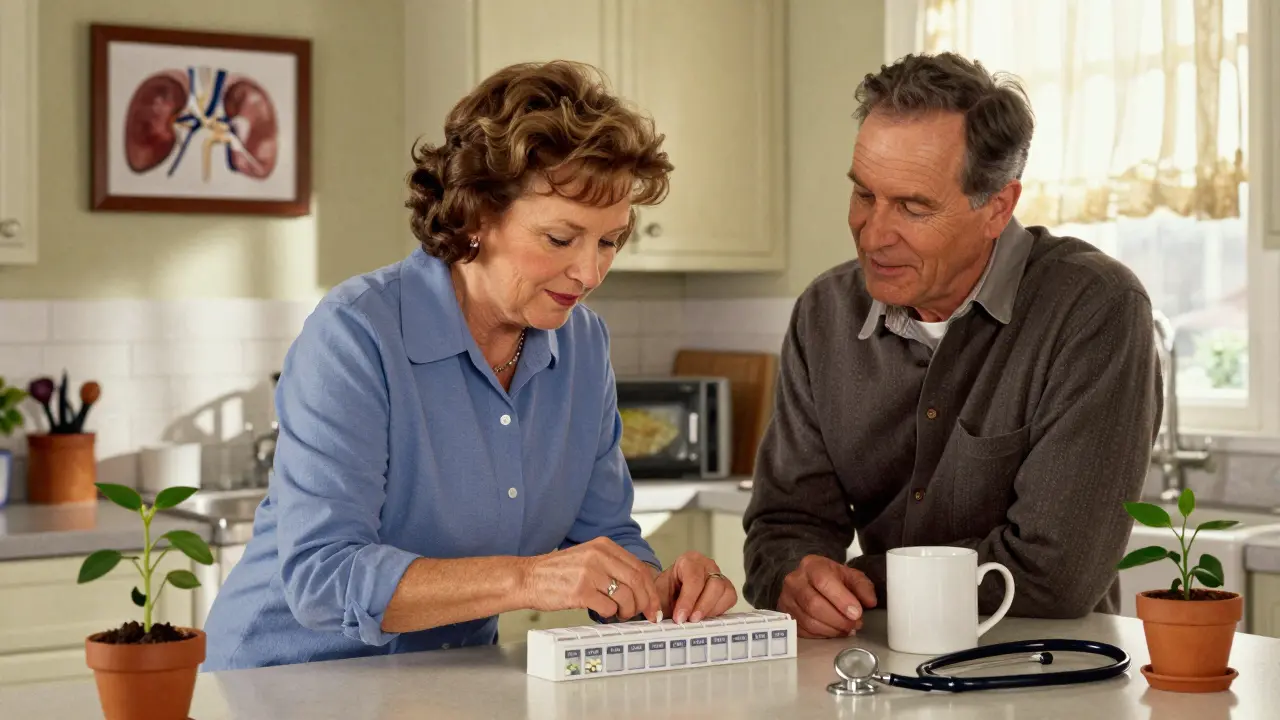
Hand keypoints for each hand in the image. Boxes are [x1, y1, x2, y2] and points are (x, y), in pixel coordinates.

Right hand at [520, 537, 660, 621]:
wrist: (528, 577)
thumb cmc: (558, 572)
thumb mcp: (588, 557)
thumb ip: (612, 566)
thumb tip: (640, 587)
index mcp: (603, 545)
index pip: (639, 567)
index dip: (651, 589)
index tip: (654, 604)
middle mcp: (598, 556)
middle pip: (637, 581)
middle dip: (646, 602)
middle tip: (647, 615)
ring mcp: (589, 573)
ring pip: (625, 596)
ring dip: (627, 611)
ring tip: (620, 614)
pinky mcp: (580, 591)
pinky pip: (607, 608)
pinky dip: (610, 614)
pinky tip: (603, 613)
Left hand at [654, 552, 738, 623]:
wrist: (670, 594)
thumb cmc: (666, 592)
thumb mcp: (657, 594)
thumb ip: (658, 603)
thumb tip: (658, 618)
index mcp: (689, 561)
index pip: (694, 579)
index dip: (688, 600)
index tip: (680, 617)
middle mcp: (707, 565)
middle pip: (714, 585)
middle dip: (702, 607)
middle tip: (690, 621)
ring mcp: (719, 575)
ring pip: (725, 592)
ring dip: (711, 610)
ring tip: (696, 620)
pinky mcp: (727, 588)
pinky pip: (730, 599)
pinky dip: (719, 611)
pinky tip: (706, 617)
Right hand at [777, 555, 876, 637]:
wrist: (809, 581)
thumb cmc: (831, 579)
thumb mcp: (850, 576)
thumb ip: (863, 586)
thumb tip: (870, 602)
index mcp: (811, 565)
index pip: (823, 581)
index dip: (841, 599)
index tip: (856, 613)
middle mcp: (794, 581)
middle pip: (814, 604)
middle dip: (839, 619)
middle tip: (855, 624)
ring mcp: (787, 599)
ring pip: (809, 621)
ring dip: (832, 629)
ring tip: (846, 629)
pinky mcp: (785, 616)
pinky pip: (804, 631)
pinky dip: (822, 635)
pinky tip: (834, 631)